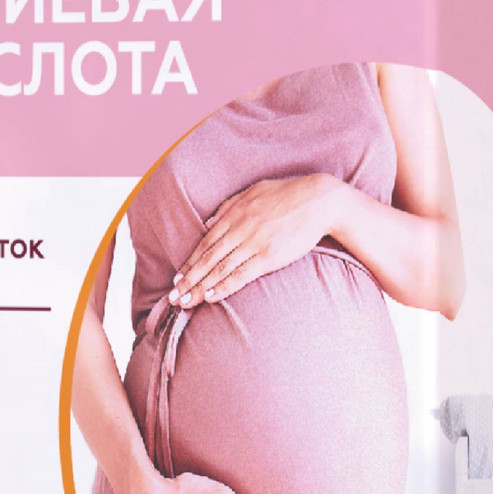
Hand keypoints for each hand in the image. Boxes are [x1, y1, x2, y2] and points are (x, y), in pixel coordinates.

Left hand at [171, 174, 340, 308]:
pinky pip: (242, 274)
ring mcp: (254, 243)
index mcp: (234, 214)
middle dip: (189, 279)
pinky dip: (224, 286)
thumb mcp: (253, 192)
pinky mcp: (269, 256)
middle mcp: (240, 229)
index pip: (206, 242)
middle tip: (173, 297)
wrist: (319, 200)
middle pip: (208, 258)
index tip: (178, 278)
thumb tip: (208, 223)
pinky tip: (211, 296)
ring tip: (186, 301)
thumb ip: (228, 206)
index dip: (190, 262)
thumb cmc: (288, 194)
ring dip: (201, 286)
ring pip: (221, 269)